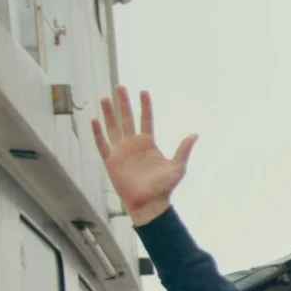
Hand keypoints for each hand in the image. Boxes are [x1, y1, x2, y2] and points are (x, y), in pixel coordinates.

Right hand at [91, 87, 195, 226]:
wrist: (149, 203)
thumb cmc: (164, 187)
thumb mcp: (177, 167)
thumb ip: (183, 150)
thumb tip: (195, 135)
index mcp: (148, 144)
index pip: (146, 120)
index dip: (145, 106)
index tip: (143, 91)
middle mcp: (133, 144)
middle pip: (126, 118)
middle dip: (123, 103)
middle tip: (120, 87)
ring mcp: (121, 152)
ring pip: (113, 127)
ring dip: (109, 113)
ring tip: (105, 98)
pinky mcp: (111, 161)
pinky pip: (102, 144)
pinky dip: (98, 133)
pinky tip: (95, 120)